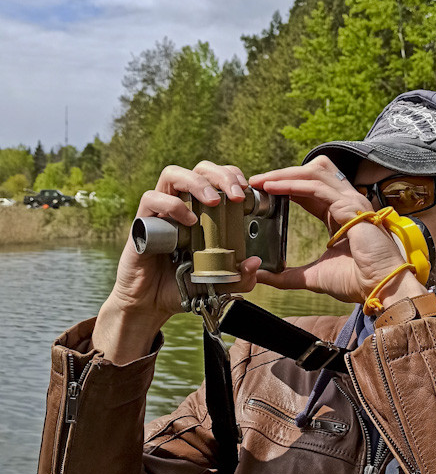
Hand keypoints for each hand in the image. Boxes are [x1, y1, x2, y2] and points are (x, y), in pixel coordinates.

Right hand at [93, 163, 261, 363]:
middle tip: (236, 195)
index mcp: (201, 211)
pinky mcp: (142, 223)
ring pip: (173, 174)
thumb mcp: (219, 284)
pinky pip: (152, 199)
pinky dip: (172, 205)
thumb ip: (240, 277)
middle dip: (221, 175)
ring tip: (213, 201)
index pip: (216, 178)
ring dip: (196, 182)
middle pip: (199, 169)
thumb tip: (254, 262)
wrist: (152, 304)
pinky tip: (188, 222)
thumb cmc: (183, 287)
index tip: (246, 192)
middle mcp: (181, 205)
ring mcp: (160, 212)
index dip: (232, 176)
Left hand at [249, 156, 425, 305]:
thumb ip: (287, 276)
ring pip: (315, 174)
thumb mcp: (313, 276)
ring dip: (285, 174)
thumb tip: (261, 275)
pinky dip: (294, 185)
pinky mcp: (351, 208)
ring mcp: (351, 202)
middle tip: (256, 181)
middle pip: (312, 173)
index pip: (310, 190)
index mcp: (340, 215)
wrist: (381, 288)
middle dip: (283, 173)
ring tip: (262, 181)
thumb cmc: (357, 281)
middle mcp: (347, 203)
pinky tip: (273, 189)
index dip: (286, 186)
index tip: (261, 190)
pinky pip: (318, 188)